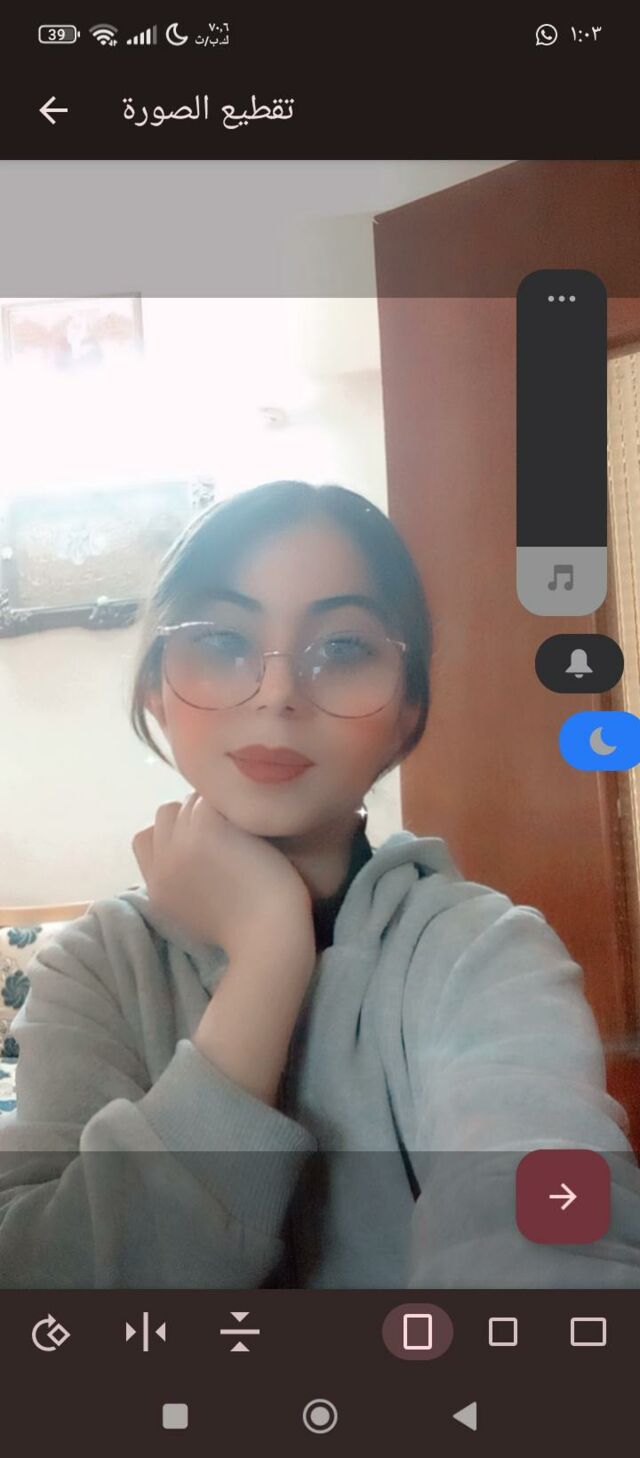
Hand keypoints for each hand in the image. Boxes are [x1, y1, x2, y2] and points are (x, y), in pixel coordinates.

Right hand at [132, 791, 314, 961]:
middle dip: (191, 816)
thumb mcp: (196, 916)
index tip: (199, 841)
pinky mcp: (205, 826)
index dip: (170, 833)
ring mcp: (180, 844)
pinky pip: (208, 798)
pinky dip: (228, 806)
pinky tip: (249, 824)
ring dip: (212, 808)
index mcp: (157, 888)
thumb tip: (186, 859)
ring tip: (241, 827)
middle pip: (164, 815)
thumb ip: (181, 885)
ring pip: (187, 802)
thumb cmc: (248, 932)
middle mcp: (162, 864)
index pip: (144, 839)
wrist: (269, 935)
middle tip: (226, 829)